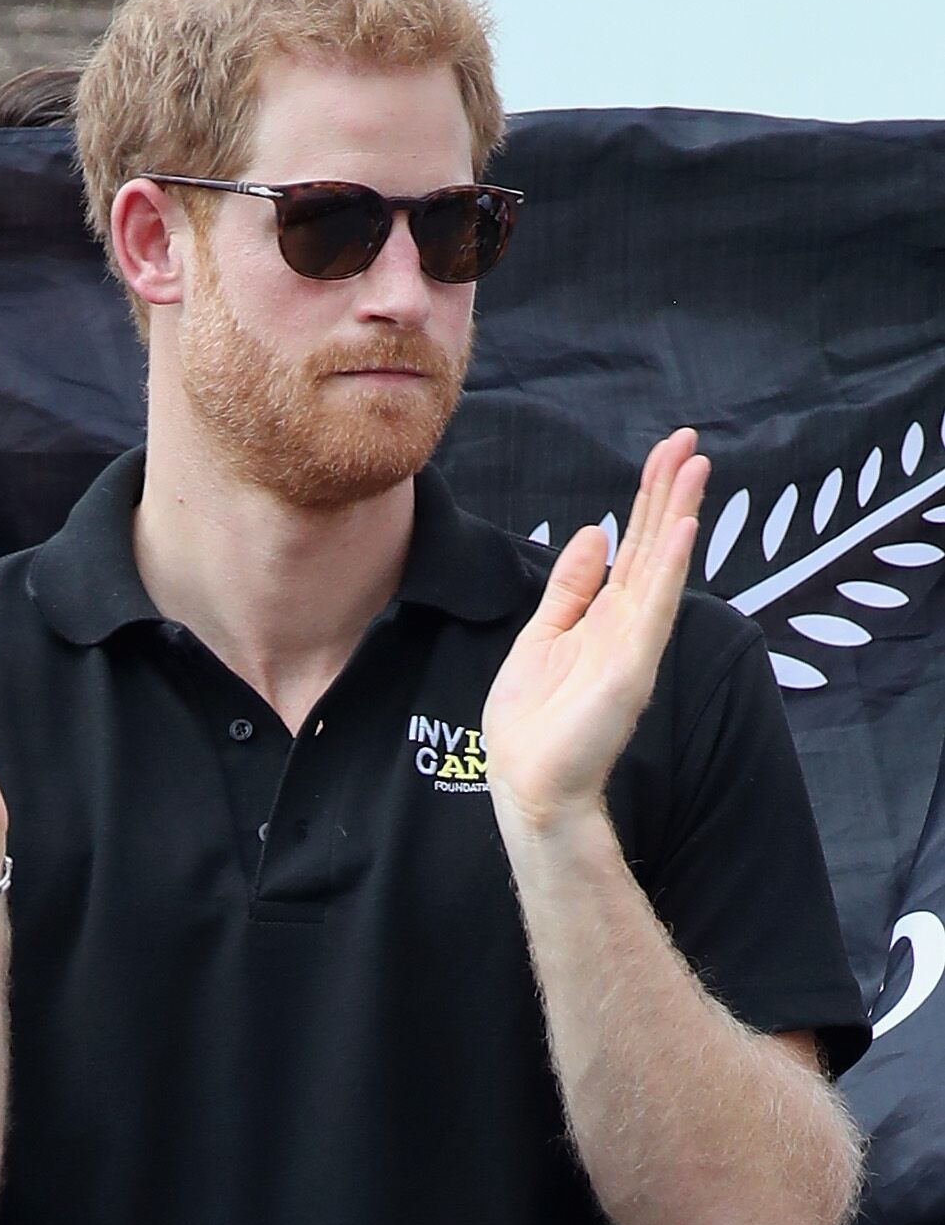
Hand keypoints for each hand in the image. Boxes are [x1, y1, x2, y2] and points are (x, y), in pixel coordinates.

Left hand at [482, 429, 710, 845]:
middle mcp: (627, 626)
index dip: (647, 498)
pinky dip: (668, 569)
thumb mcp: (541, 637)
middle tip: (689, 440)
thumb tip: (595, 531)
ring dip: (679, 515)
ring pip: (661, 567)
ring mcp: (634, 646)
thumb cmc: (532, 724)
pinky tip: (681, 530)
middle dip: (669, 492)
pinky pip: (654, 609)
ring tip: (697, 467)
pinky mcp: (632, 670)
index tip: (666, 453)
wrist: (528, 784)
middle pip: (653, 545)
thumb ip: (570, 588)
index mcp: (604, 617)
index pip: (633, 545)